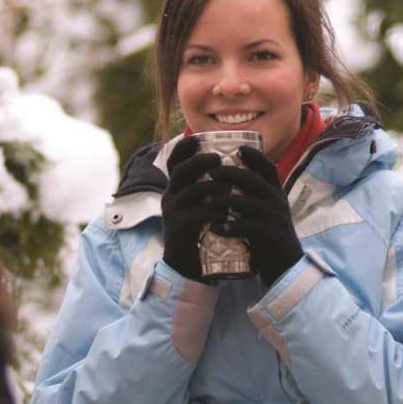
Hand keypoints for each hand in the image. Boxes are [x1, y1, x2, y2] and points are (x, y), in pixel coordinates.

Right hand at [160, 136, 225, 281]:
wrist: (187, 264)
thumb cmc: (200, 231)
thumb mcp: (202, 206)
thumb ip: (209, 189)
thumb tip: (232, 170)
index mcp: (176, 188)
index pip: (174, 161)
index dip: (183, 148)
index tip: (198, 139)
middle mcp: (170, 196)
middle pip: (181, 170)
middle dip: (200, 161)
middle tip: (219, 159)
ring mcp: (172, 211)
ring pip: (191, 191)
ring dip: (213, 188)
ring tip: (230, 189)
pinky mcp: (178, 228)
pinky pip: (195, 215)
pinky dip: (212, 213)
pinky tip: (225, 215)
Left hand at [208, 145, 303, 286]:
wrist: (286, 265)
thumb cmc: (268, 237)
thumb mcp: (264, 212)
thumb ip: (252, 198)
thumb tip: (229, 183)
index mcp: (276, 193)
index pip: (268, 168)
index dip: (255, 156)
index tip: (239, 148)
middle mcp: (277, 202)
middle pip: (254, 180)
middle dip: (232, 173)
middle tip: (211, 173)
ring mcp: (275, 218)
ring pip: (248, 202)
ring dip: (225, 200)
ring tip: (207, 201)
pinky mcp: (270, 235)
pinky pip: (248, 227)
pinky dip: (230, 226)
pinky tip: (215, 227)